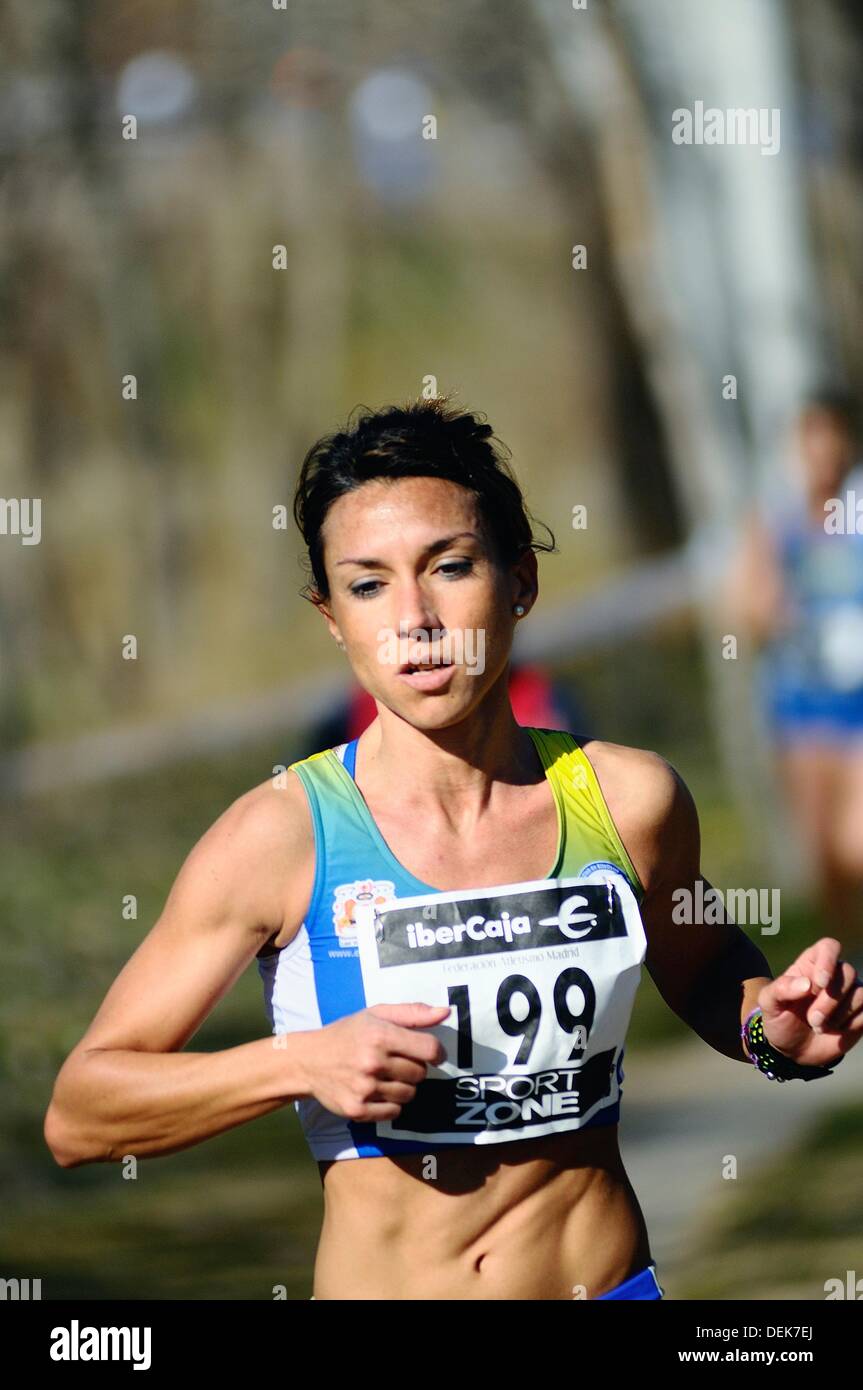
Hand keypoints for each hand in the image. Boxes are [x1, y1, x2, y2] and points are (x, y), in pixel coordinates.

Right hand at [305, 1002, 449, 1121]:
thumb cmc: (347, 1034)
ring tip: (384, 1076)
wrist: (308, 1061)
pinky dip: (390, 1104)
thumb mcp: (375, 1014)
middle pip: (420, 1073)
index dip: (437, 1053)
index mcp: (380, 1035)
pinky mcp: (357, 1110)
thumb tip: (445, 1012)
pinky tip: (375, 1091)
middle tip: (395, 1062)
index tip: (433, 1055)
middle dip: (413, 1067)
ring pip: (409, 1094)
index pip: (429, 1049)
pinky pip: (394, 1112)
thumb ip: (412, 1013)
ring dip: (403, 1086)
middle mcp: (373, 1062)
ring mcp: (364, 1088)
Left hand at [757, 937, 862, 1067]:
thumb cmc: (780, 1019)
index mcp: (810, 965)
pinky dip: (851, 1024)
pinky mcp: (860, 1013)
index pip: (829, 947)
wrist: (793, 1049)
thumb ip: (780, 988)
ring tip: (819, 1027)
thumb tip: (806, 983)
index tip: (819, 984)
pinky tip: (835, 1031)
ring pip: (860, 993)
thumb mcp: (769, 1003)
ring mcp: (849, 994)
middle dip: (830, 999)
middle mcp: (834, 974)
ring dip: (840, 1014)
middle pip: (848, 972)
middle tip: (812, 1019)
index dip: (828, 961)